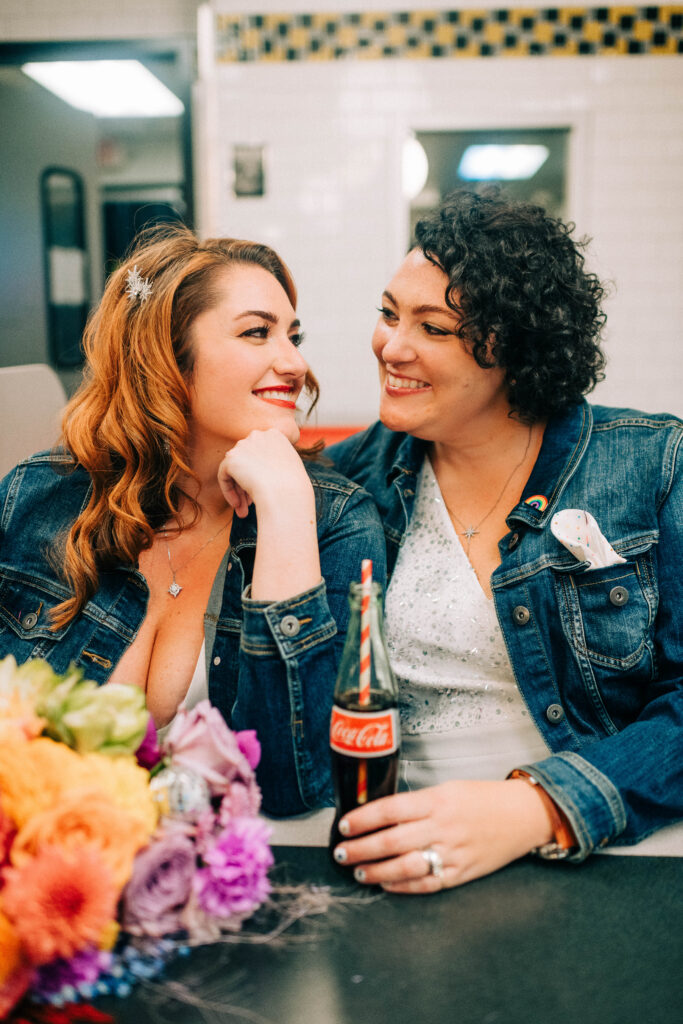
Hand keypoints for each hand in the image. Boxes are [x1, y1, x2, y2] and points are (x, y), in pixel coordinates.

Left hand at [217, 428, 310, 517]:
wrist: (286, 494)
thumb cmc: (294, 488)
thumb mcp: (290, 469)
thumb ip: (274, 463)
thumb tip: (260, 472)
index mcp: (275, 435)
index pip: (260, 454)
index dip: (261, 474)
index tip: (266, 490)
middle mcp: (258, 435)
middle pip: (246, 461)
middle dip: (248, 484)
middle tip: (250, 504)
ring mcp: (243, 445)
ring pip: (235, 470)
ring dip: (239, 491)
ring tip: (244, 511)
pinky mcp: (231, 458)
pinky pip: (224, 476)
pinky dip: (229, 492)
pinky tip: (238, 505)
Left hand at [332, 779, 553, 893]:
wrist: (522, 815)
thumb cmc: (483, 798)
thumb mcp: (447, 789)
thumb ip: (417, 803)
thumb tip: (380, 814)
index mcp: (436, 800)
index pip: (389, 809)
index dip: (362, 819)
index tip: (343, 825)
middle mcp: (442, 826)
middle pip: (391, 840)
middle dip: (360, 849)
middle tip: (341, 853)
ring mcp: (452, 852)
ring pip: (405, 866)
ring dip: (376, 871)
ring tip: (359, 871)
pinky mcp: (461, 873)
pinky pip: (426, 883)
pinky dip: (402, 886)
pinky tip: (386, 883)